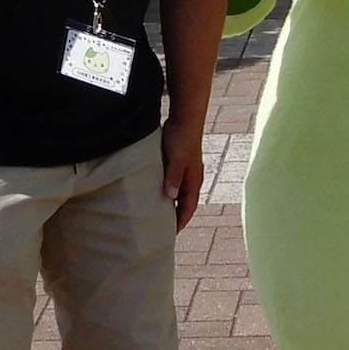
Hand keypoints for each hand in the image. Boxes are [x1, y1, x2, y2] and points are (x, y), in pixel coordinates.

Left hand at [161, 111, 205, 231]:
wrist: (185, 116)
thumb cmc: (182, 137)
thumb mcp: (177, 159)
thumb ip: (174, 177)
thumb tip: (170, 196)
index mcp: (194, 180)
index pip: (189, 207)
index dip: (180, 221)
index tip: (170, 234)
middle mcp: (192, 177)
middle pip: (184, 202)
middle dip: (175, 216)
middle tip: (162, 228)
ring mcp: (186, 170)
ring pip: (178, 192)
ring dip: (170, 203)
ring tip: (156, 212)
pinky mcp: (178, 162)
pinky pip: (173, 182)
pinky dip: (166, 190)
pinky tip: (154, 191)